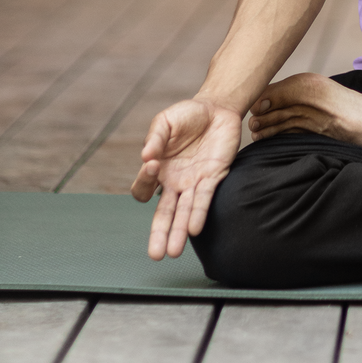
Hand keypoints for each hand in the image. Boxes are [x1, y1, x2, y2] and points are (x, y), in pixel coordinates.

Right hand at [131, 97, 242, 259]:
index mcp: (158, 169)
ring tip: (173, 252)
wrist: (217, 107)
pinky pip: (204, 199)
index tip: (152, 164)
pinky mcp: (213, 177)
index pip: (143, 189)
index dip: (144, 181)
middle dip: (159, 234)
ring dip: (179, 232)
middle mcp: (174, 182)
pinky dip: (199, 213)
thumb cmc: (187, 115)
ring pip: (184, 213)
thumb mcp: (165, 121)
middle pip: (164, 213)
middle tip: (155, 255)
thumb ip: (155, 137)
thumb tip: (146, 156)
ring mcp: (193, 182)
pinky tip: (194, 229)